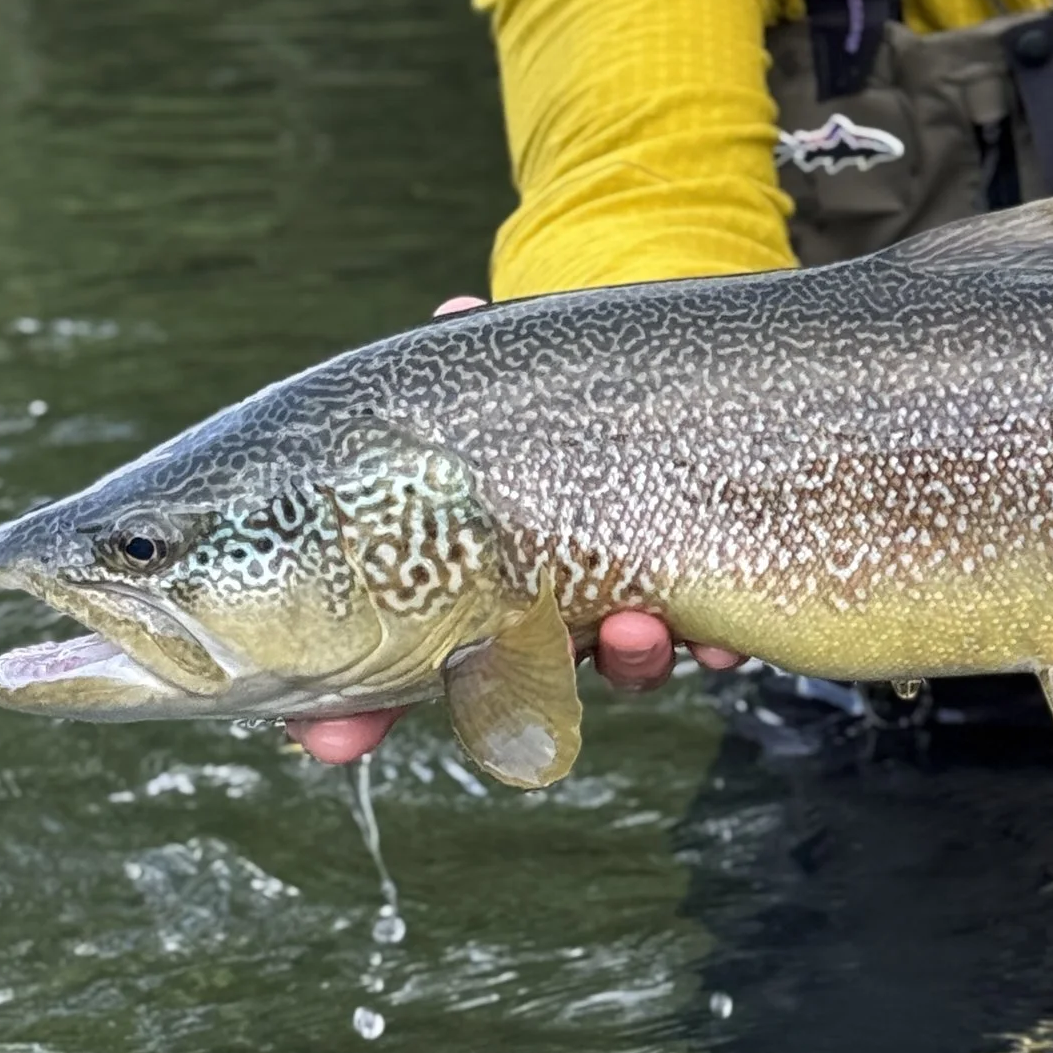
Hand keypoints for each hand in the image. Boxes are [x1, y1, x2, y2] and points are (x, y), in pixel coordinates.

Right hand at [287, 297, 740, 766]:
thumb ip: (476, 361)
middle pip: (505, 683)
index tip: (329, 738)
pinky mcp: (702, 597)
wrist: (674, 396)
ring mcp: (624, 610)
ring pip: (617, 663)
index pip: (404, 661)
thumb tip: (454, 314)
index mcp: (480, 577)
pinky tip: (723, 638)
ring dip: (626, 658)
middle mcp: (548, 609)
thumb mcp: (513, 377)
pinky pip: (710, 640)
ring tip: (633, 628)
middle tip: (491, 713)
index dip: (363, 709)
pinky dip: (716, 642)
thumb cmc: (562, 398)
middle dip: (486, 708)